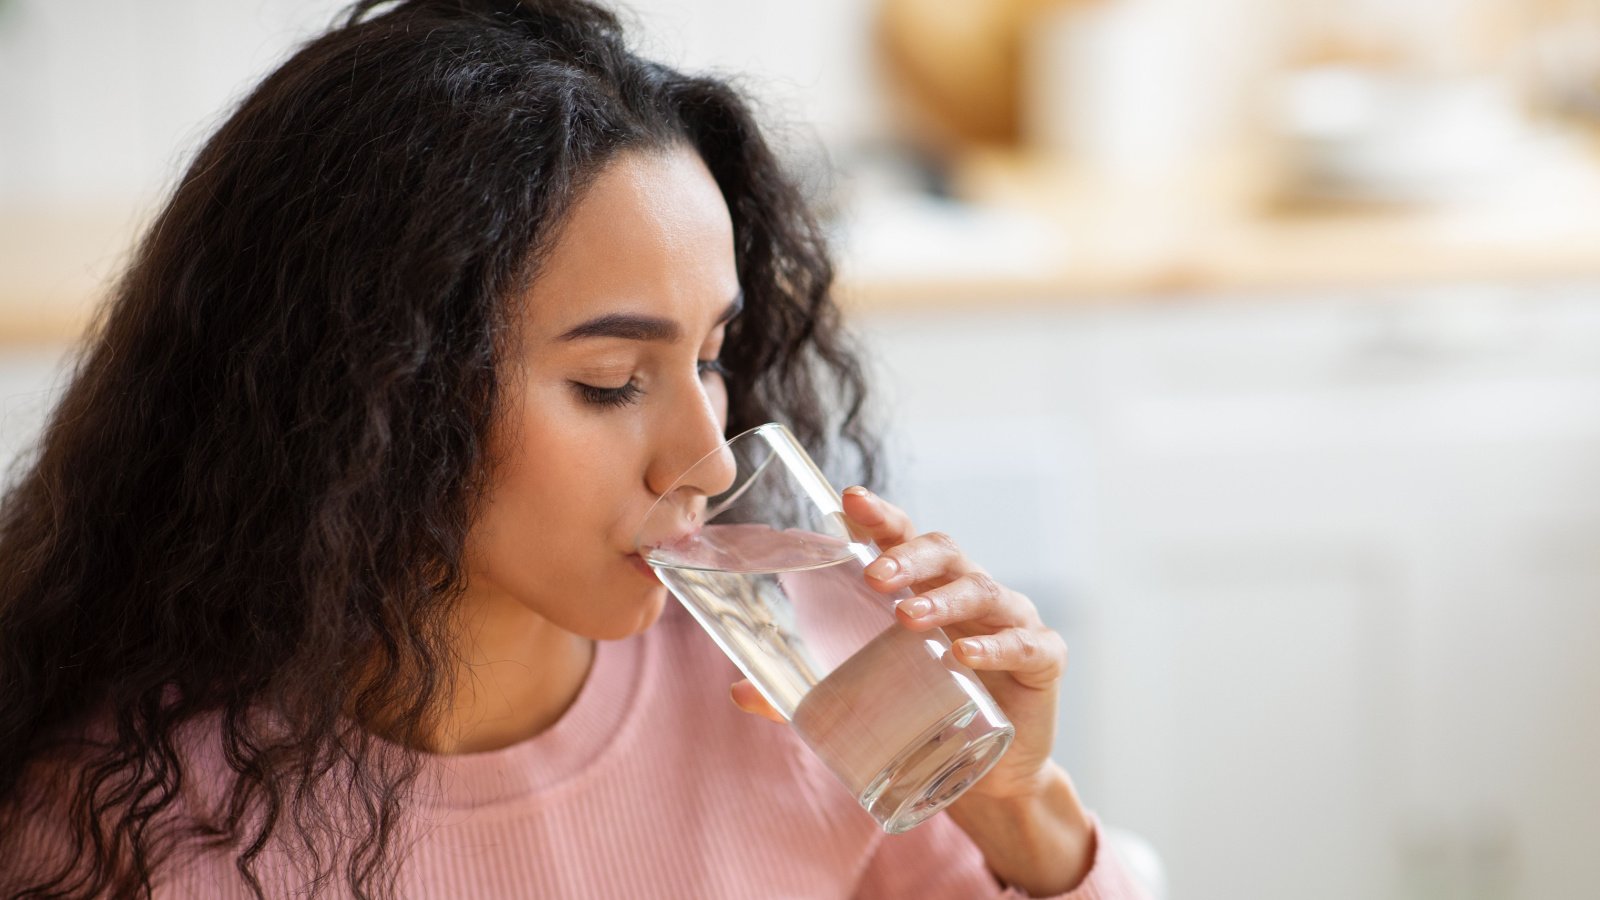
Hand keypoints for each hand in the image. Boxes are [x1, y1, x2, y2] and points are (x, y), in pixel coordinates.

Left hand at [729, 485, 1066, 802]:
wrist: (990, 777)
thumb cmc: (926, 713)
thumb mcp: (866, 698)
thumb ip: (804, 694)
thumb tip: (738, 691)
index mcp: (926, 588)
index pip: (902, 538)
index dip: (880, 516)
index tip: (849, 499)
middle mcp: (969, 592)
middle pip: (945, 552)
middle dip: (907, 556)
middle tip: (873, 575)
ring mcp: (1010, 620)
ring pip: (982, 590)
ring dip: (944, 600)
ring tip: (909, 617)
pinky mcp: (1044, 658)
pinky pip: (1026, 643)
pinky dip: (998, 646)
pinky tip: (968, 657)